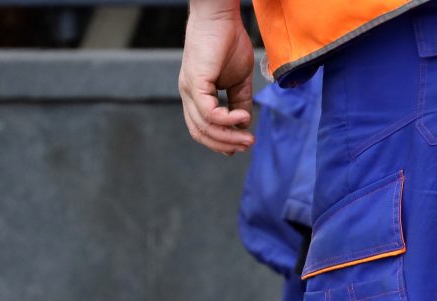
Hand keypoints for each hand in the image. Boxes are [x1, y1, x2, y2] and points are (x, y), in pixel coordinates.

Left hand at [179, 0, 255, 154]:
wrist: (221, 17)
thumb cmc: (228, 41)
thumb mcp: (239, 80)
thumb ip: (240, 102)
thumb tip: (243, 123)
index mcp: (196, 95)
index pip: (202, 128)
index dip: (220, 142)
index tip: (241, 146)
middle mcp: (188, 95)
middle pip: (201, 132)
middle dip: (225, 144)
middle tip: (248, 144)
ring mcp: (189, 89)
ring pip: (204, 126)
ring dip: (228, 136)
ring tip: (248, 137)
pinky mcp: (194, 82)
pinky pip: (208, 112)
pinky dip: (226, 119)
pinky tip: (242, 117)